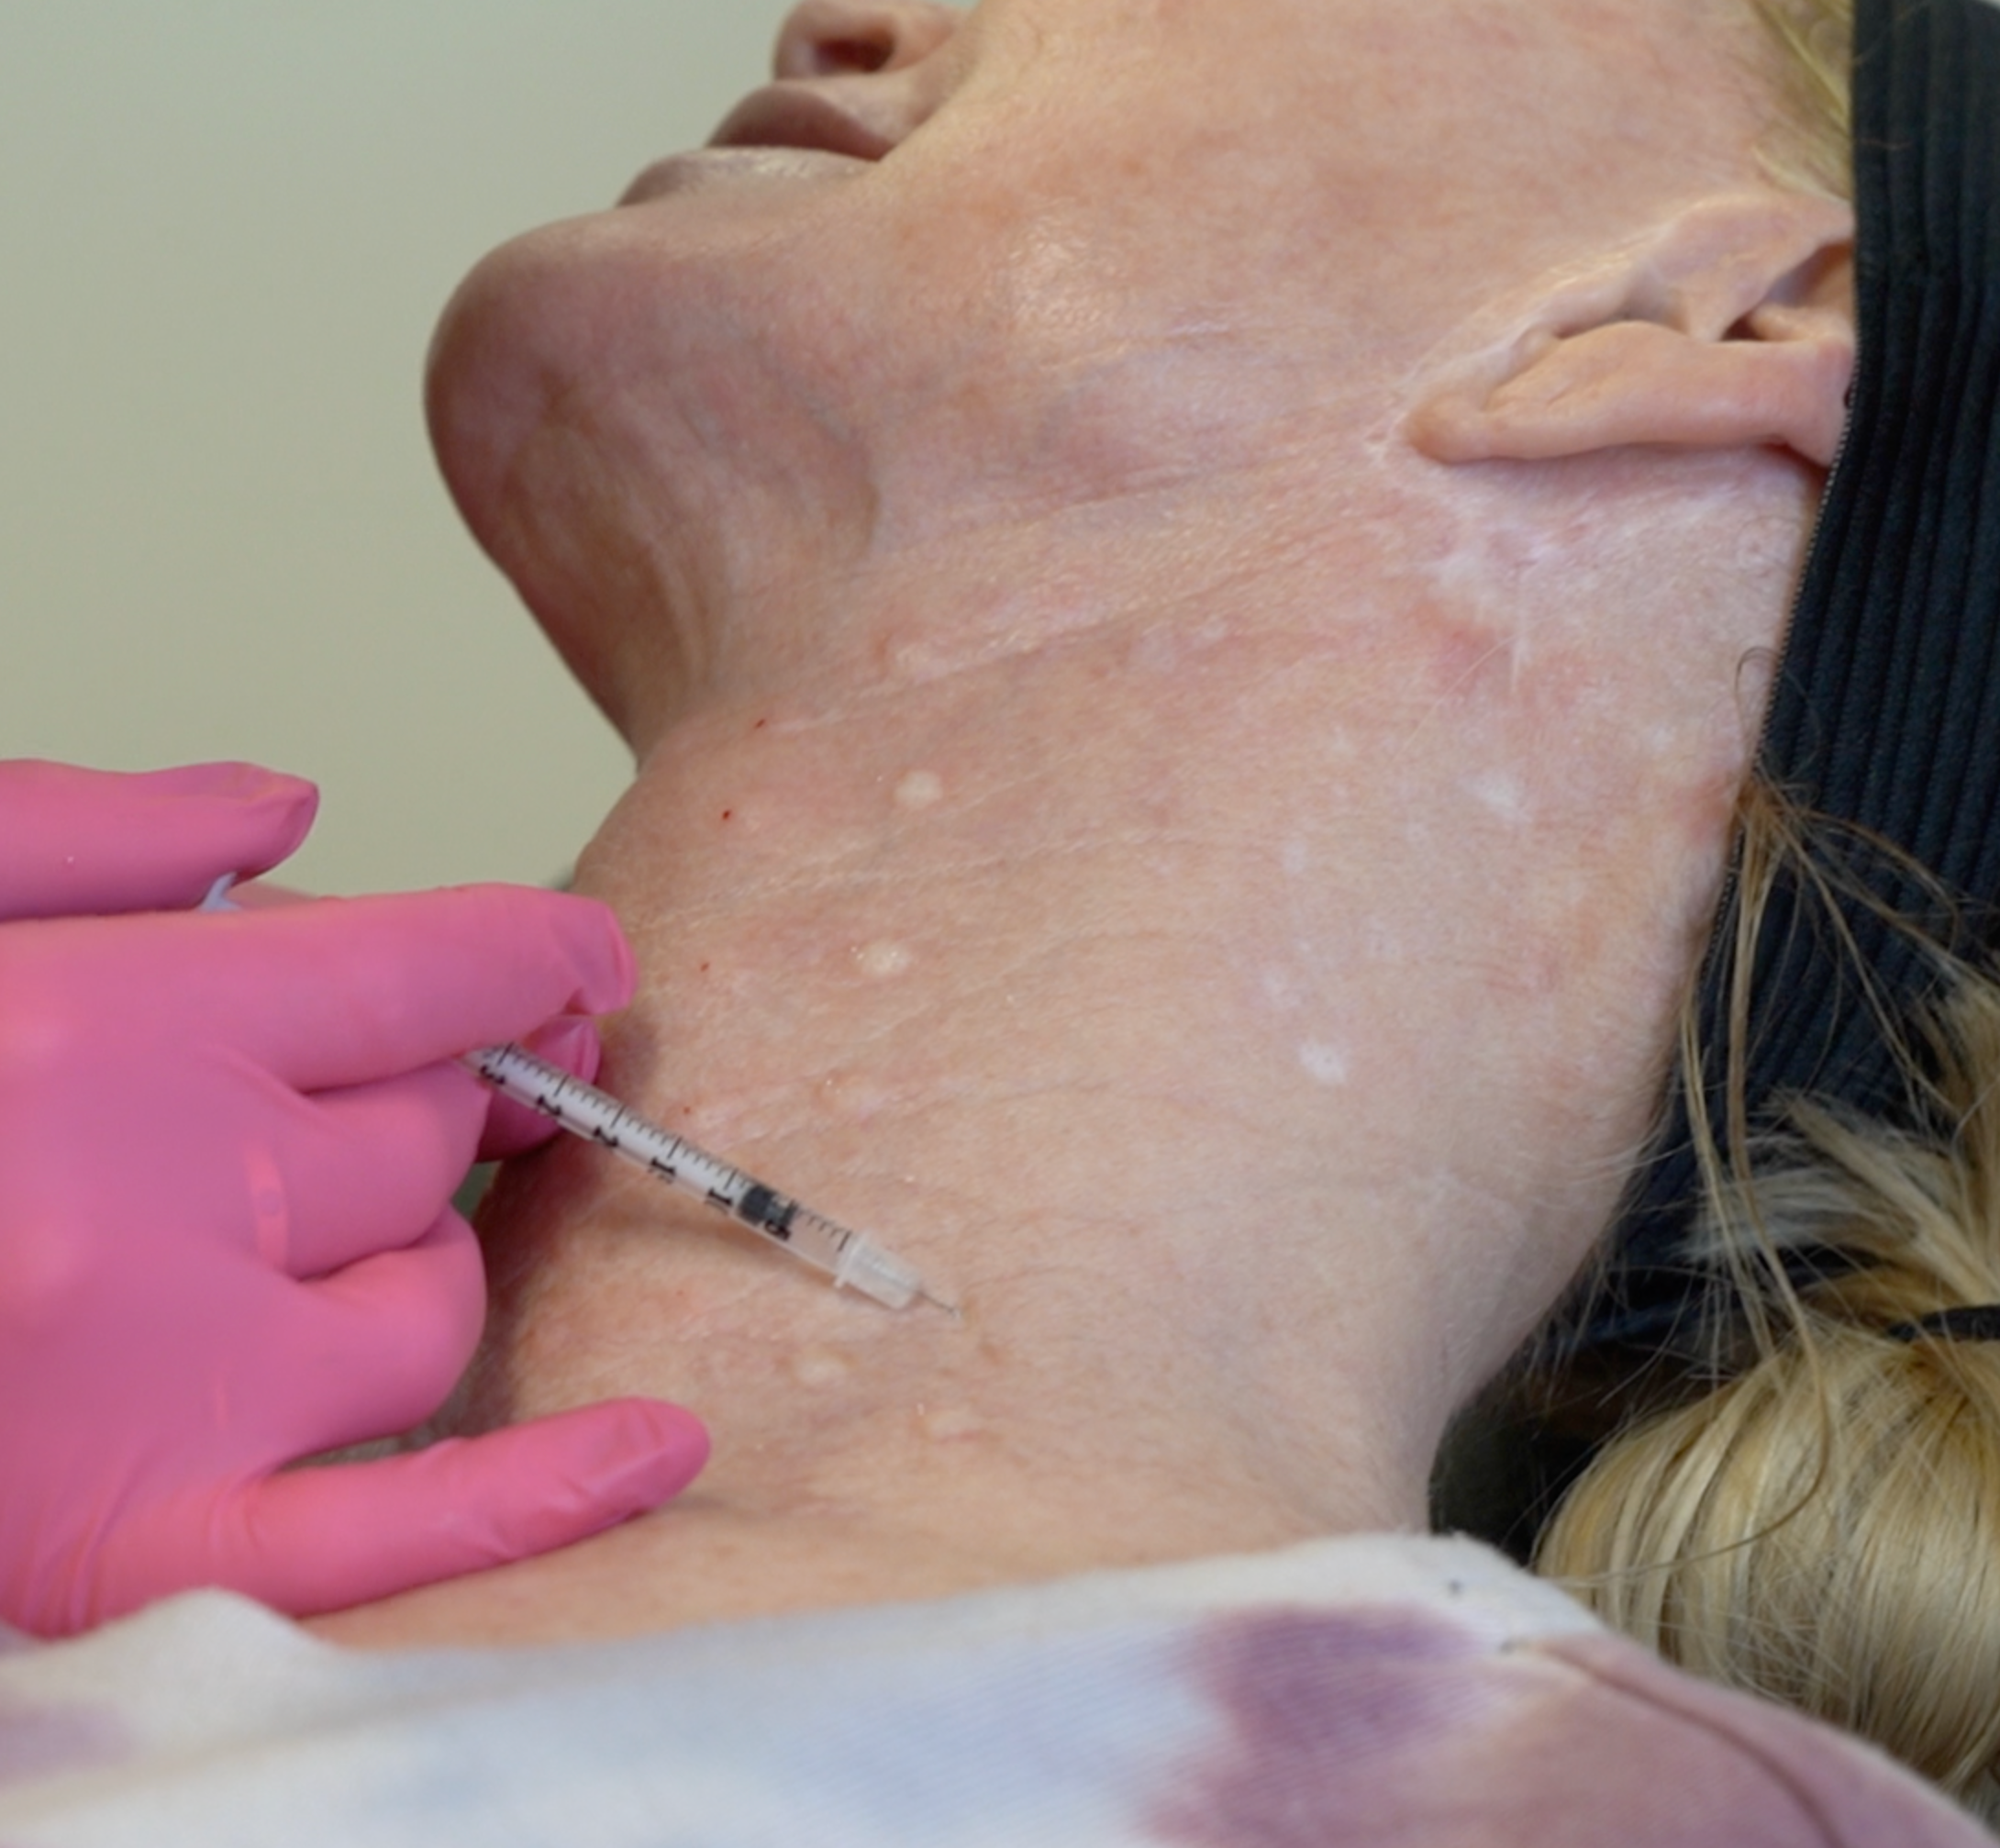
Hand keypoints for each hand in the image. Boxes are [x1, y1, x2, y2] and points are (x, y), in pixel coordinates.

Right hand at [0, 761, 707, 1634]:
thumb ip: (89, 833)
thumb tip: (291, 808)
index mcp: (100, 1028)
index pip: (423, 968)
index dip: (535, 954)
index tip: (588, 960)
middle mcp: (156, 1205)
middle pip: (428, 1132)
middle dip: (446, 1095)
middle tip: (442, 1077)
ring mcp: (159, 1391)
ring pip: (431, 1304)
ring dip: (429, 1251)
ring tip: (355, 1218)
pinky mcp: (126, 1550)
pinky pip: (388, 1536)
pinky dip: (532, 1497)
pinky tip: (654, 1449)